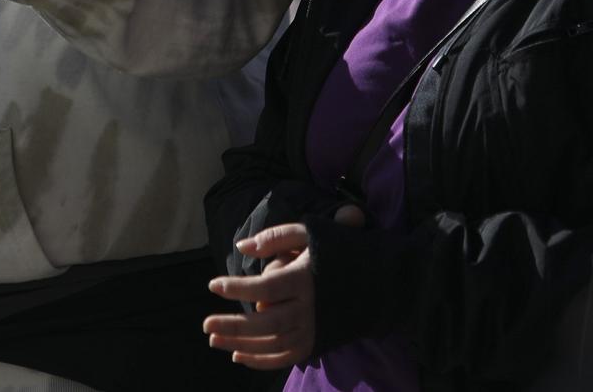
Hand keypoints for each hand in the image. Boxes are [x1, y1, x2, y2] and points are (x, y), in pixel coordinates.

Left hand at [204, 206, 365, 368]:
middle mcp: (311, 308)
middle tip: (205, 324)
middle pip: (266, 322)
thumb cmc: (342, 250)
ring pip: (273, 343)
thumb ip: (275, 238)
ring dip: (241, 344)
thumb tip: (241, 247)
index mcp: (306, 279)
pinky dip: (262, 360)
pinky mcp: (320, 342)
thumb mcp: (311, 232)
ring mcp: (316, 329)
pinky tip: (238, 356)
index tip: (212, 285)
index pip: (265, 288)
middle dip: (233, 326)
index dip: (237, 288)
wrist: (386, 281)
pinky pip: (287, 357)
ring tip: (214, 339)